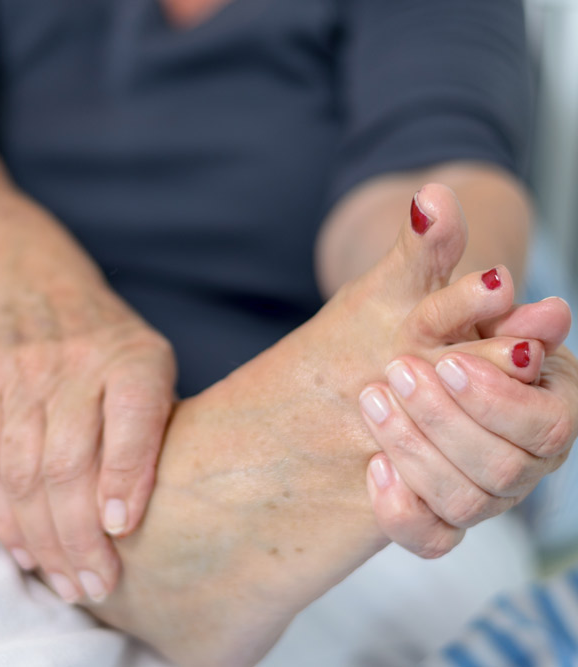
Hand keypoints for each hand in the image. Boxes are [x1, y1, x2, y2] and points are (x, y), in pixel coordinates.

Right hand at [0, 278, 175, 602]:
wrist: (20, 277)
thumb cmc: (100, 335)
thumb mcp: (144, 356)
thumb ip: (153, 421)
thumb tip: (168, 507)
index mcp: (132, 355)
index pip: (132, 416)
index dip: (126, 475)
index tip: (122, 529)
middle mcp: (76, 361)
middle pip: (70, 460)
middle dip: (81, 535)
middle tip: (97, 584)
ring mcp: (22, 372)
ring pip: (25, 472)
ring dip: (45, 539)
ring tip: (66, 581)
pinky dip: (6, 515)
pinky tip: (26, 550)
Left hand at [364, 289, 577, 556]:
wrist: (407, 361)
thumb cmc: (440, 327)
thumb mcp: (446, 298)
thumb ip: (461, 283)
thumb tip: (495, 271)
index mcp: (552, 405)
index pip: (547, 425)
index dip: (497, 400)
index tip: (448, 364)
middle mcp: (528, 461)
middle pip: (503, 469)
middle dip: (443, 420)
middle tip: (396, 372)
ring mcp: (488, 496)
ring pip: (465, 503)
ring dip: (414, 451)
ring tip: (372, 401)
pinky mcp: (443, 518)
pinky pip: (431, 539)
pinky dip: (400, 509)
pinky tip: (372, 467)